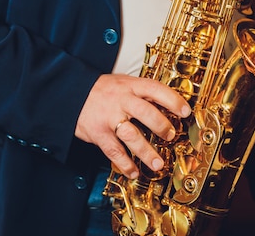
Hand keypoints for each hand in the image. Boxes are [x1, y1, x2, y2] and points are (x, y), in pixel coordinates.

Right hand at [75, 74, 190, 178]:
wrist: (69, 92)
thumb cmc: (100, 90)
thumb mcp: (121, 82)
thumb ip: (140, 92)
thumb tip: (166, 104)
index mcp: (129, 86)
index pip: (155, 89)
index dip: (173, 100)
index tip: (185, 111)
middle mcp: (121, 100)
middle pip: (146, 112)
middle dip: (161, 126)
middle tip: (170, 136)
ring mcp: (109, 117)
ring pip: (131, 135)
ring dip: (147, 152)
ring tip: (158, 164)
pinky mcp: (98, 133)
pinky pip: (114, 151)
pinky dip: (125, 163)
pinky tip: (134, 171)